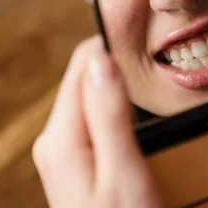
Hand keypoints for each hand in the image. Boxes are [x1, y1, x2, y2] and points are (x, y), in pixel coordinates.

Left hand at [33, 36, 164, 207]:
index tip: (145, 35)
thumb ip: (109, 114)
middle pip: (84, 78)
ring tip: (147, 74)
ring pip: (90, 96)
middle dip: (115, 62)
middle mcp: (54, 138)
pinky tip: (135, 107)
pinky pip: (93, 117)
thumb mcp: (124, 172)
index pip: (82, 64)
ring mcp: (63, 151)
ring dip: (116, 83)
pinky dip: (114, 105)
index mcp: (61, 136)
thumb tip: (100, 58)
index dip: (113, 45)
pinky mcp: (76, 161)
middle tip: (152, 54)